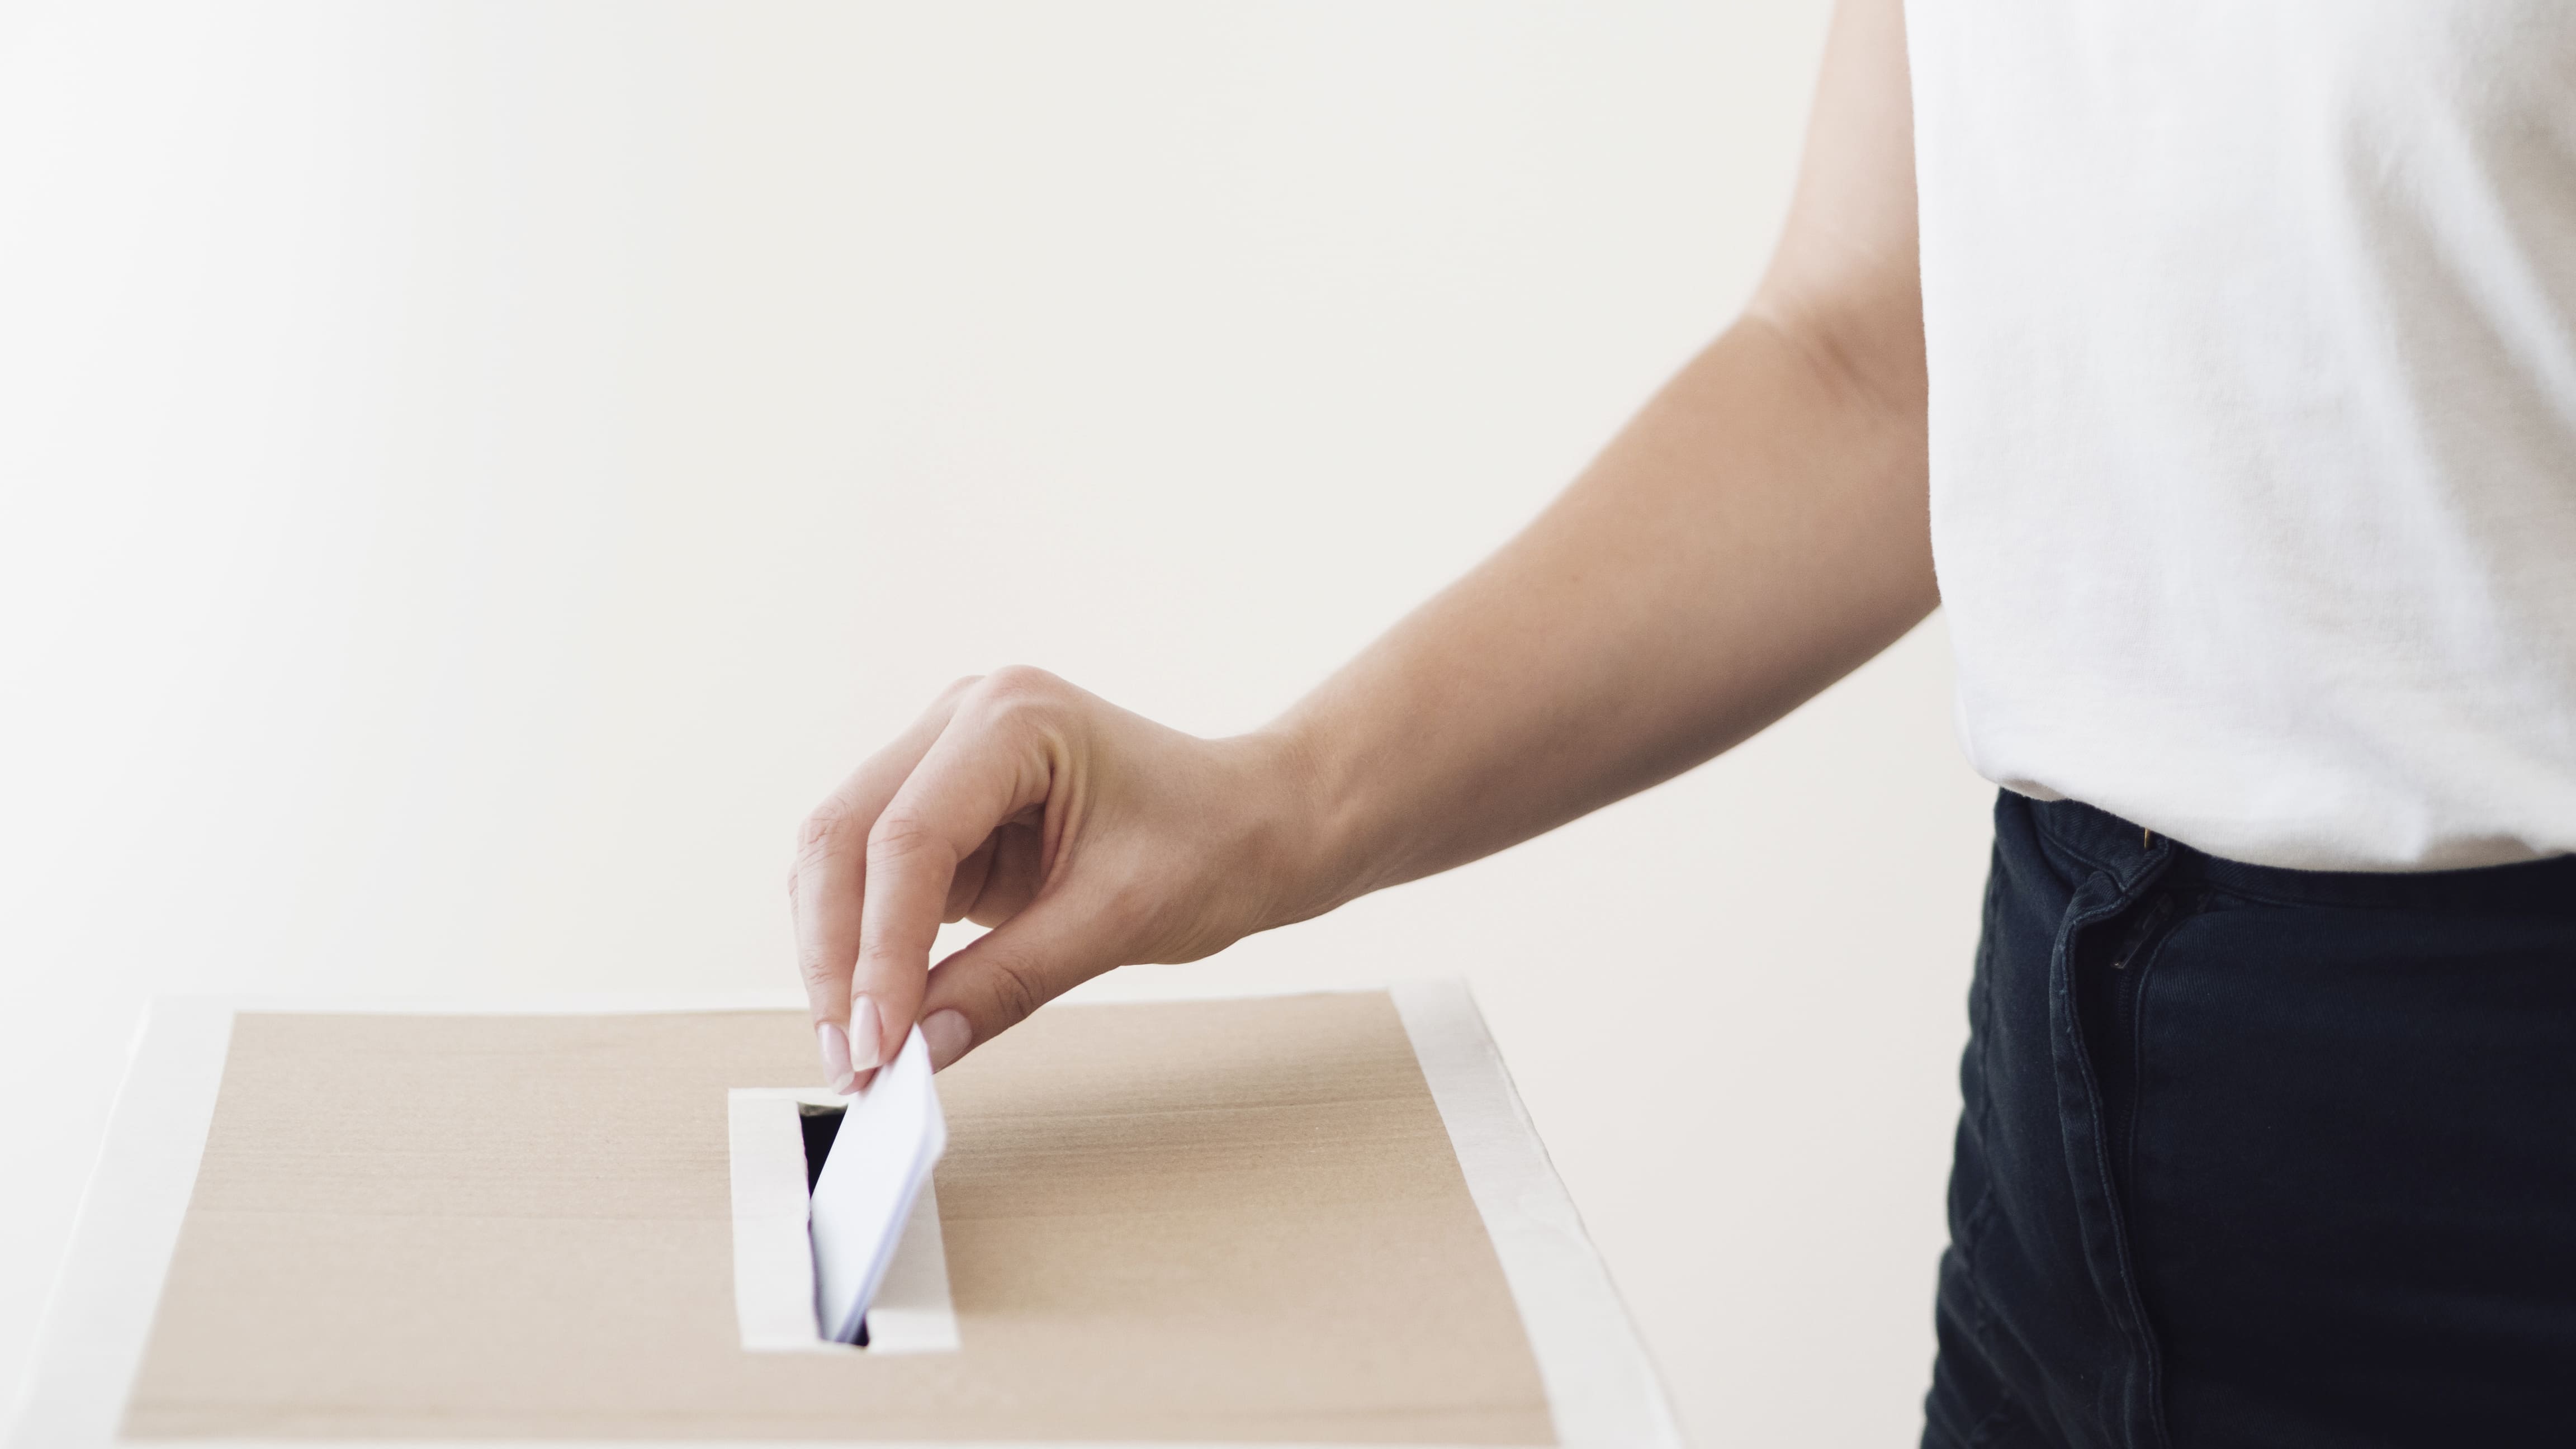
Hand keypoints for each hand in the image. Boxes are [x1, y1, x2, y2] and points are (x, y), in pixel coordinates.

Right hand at [790, 667, 1322, 1088]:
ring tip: (859, 1052)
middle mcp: (964, 720)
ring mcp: (945, 758)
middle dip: (836, 955)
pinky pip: (873, 876)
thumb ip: (1009, 982)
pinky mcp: (944, 808)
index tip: (877, 1044)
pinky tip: (881, 1012)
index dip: (879, 950)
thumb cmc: (1215, 843)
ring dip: (837, 955)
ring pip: (840, 856)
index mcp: (1015, 717)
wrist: (1259, 822)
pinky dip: (866, 946)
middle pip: (844, 835)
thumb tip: (918, 1049)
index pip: (909, 837)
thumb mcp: (1117, 920)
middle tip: (851, 1060)